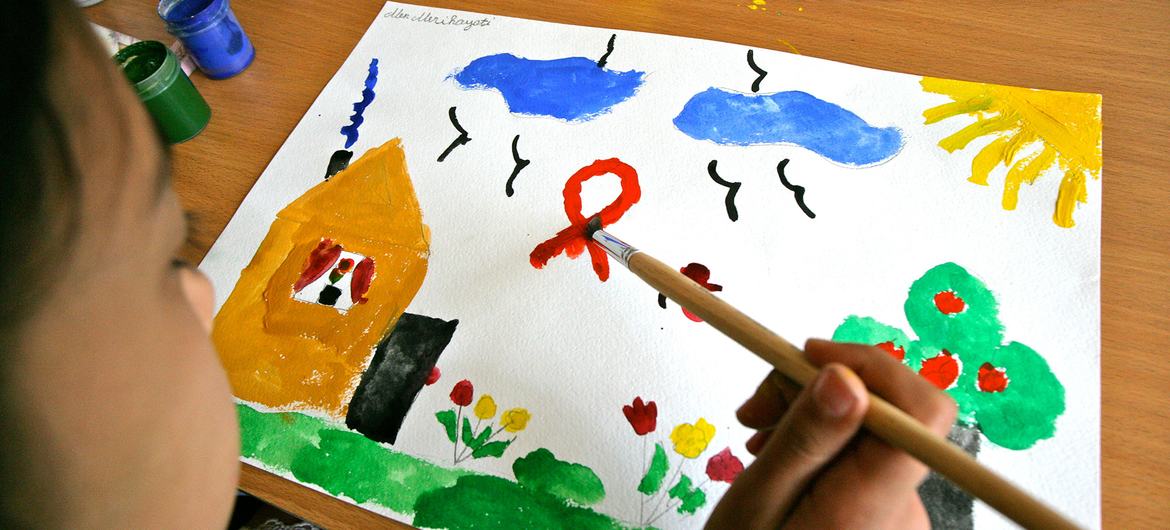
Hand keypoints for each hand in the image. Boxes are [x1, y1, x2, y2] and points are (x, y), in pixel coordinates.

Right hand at [706, 339, 956, 528]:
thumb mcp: (757, 503)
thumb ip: (805, 440)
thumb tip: (847, 376)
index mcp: (874, 504)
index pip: (923, 411)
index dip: (872, 367)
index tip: (810, 359)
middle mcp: (904, 508)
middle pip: (887, 410)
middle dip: (818, 389)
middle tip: (753, 410)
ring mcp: (900, 512)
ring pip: (869, 429)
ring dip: (812, 417)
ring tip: (755, 441)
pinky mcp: (888, 511)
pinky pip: (864, 455)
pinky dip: (821, 445)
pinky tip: (780, 462)